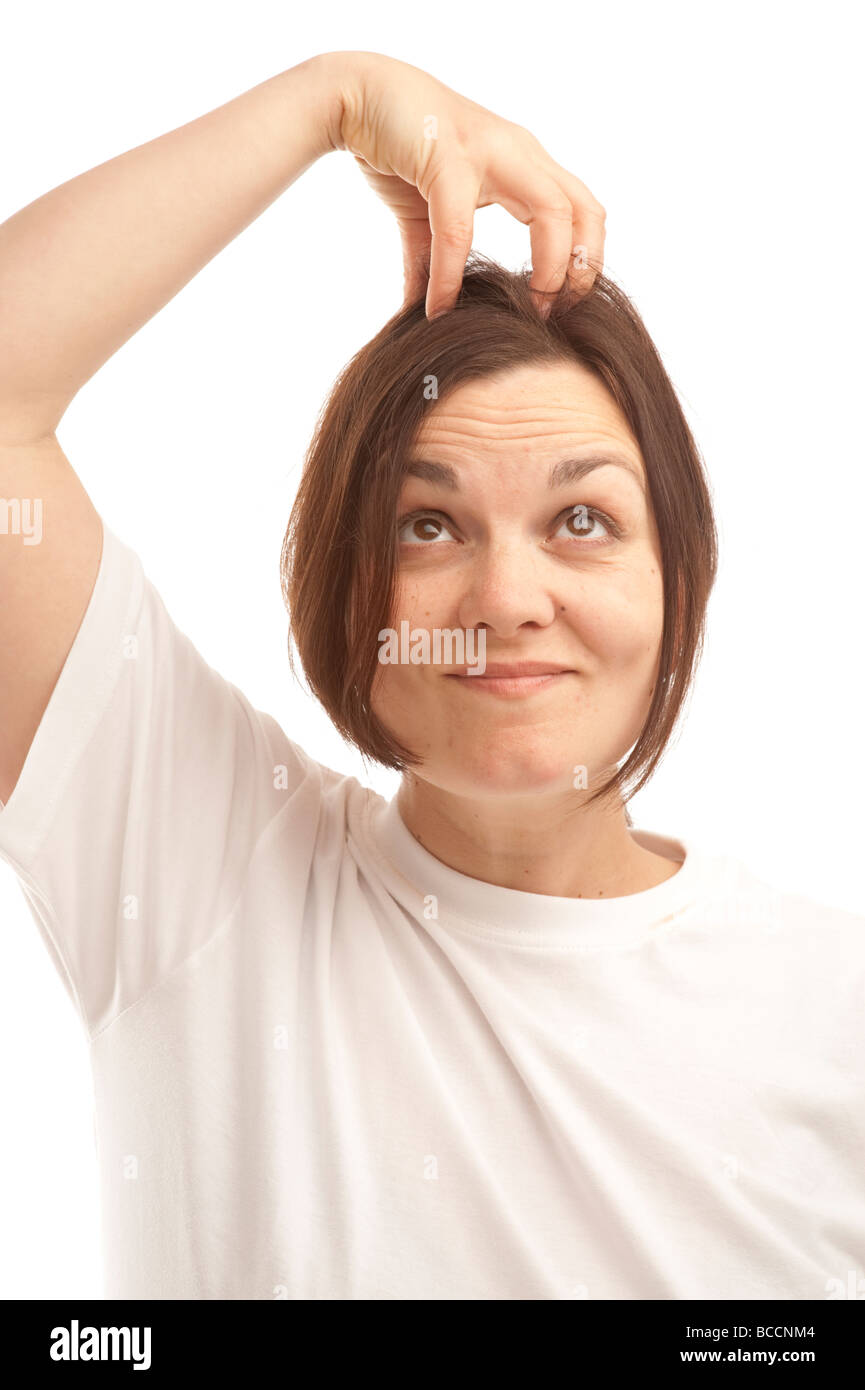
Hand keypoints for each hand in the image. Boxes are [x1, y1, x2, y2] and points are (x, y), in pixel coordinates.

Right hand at [328, 51, 605, 317]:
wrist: (355, 94)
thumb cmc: (398, 147)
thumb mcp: (426, 214)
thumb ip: (435, 261)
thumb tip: (430, 311)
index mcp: (523, 163)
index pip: (582, 211)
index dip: (584, 262)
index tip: (561, 307)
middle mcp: (518, 153)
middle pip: (585, 210)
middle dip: (583, 268)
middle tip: (555, 316)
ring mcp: (489, 151)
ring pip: (553, 210)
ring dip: (549, 270)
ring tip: (526, 313)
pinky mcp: (448, 157)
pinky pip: (460, 229)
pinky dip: (450, 276)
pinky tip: (438, 307)